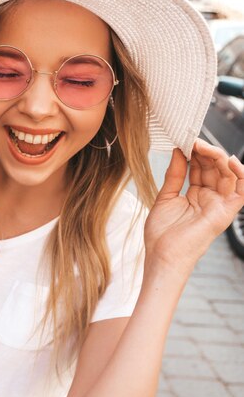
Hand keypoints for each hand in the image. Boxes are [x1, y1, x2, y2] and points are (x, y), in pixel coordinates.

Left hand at [144, 139, 243, 270]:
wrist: (162, 255)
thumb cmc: (161, 233)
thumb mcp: (165, 197)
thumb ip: (175, 175)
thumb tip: (178, 151)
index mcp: (195, 195)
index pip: (201, 168)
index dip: (195, 154)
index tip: (185, 141)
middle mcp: (210, 199)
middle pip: (215, 169)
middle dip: (206, 152)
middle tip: (192, 141)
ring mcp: (219, 205)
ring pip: (228, 175)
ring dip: (218, 158)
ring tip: (203, 147)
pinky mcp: (225, 213)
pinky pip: (242, 191)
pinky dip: (241, 175)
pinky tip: (230, 161)